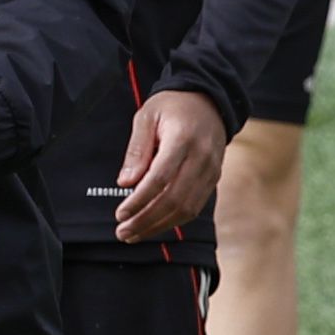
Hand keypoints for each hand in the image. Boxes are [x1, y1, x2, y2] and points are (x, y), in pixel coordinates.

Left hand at [111, 87, 229, 243]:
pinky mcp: (213, 179)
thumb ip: (136, 150)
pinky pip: (195, 207)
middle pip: (174, 199)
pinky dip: (174, 220)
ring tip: (135, 234)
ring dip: (159, 226)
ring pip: (186, 209)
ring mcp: (211, 171)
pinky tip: (155, 225)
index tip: (121, 213)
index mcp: (183, 139)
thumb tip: (125, 184)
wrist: (208, 100)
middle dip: (146, 220)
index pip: (160, 178)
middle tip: (123, 232)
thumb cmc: (173, 107)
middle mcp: (201, 158)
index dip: (139, 200)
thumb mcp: (146, 117)